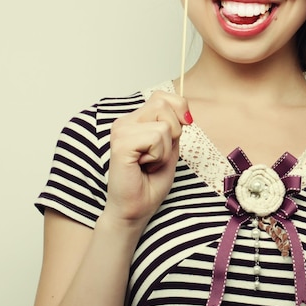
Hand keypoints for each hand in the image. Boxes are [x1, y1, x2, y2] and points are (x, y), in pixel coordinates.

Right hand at [105, 91, 191, 227]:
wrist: (135, 209)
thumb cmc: (150, 182)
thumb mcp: (171, 147)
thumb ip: (175, 125)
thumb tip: (184, 111)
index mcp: (135, 119)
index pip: (162, 96)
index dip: (179, 111)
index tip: (177, 135)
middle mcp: (125, 121)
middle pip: (164, 105)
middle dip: (174, 134)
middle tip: (158, 155)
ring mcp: (121, 130)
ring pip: (164, 125)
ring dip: (166, 149)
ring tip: (150, 162)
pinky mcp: (121, 143)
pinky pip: (156, 137)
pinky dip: (159, 156)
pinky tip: (144, 166)